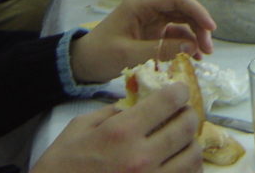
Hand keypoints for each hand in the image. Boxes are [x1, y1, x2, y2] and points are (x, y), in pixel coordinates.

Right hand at [30, 82, 200, 172]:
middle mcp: (141, 157)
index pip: (168, 102)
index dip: (179, 91)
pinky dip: (187, 168)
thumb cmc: (62, 164)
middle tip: (183, 112)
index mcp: (122, 132)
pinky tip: (177, 163)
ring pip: (193, 157)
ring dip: (191, 143)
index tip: (180, 90)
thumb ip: (113, 111)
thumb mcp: (81, 127)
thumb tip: (139, 103)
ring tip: (183, 140)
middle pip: (186, 127)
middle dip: (189, 114)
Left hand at [69, 0, 215, 83]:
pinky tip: (193, 57)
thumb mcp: (129, 54)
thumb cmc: (101, 54)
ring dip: (195, 36)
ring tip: (204, 55)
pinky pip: (175, 34)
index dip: (196, 10)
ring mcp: (152, 19)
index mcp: (141, 4)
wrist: (82, 64)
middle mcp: (149, 7)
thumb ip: (161, 50)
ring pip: (182, 21)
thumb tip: (192, 47)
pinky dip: (185, 44)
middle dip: (199, 26)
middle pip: (182, 9)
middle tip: (209, 48)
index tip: (211, 28)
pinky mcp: (153, 32)